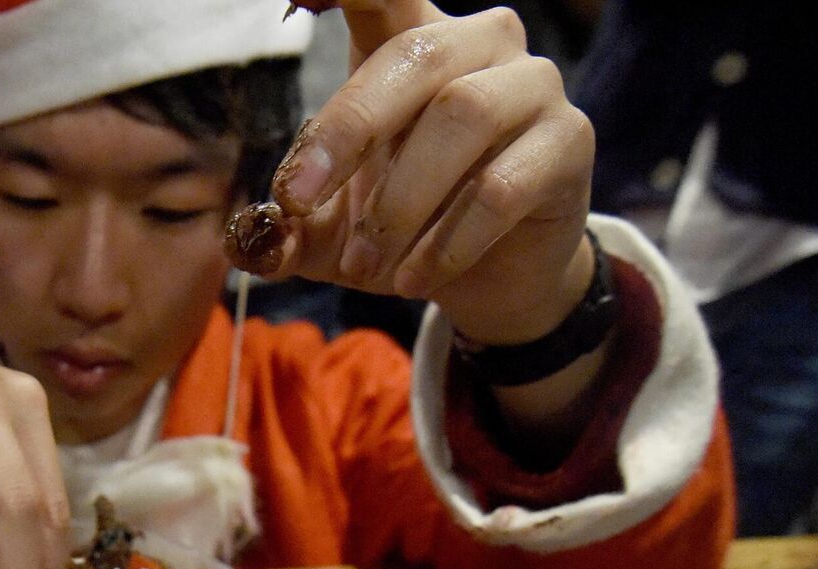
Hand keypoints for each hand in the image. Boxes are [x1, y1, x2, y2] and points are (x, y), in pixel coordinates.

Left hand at [229, 1, 594, 346]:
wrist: (492, 278)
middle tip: (296, 202)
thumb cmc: (407, 229)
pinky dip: (447, 241)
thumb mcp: (332, 234)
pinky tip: (415, 277)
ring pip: (462, 117)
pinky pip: (502, 186)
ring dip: (399, 202)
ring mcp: (532, 86)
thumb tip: (247, 242)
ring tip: (366, 265)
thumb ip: (290, 230)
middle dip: (346, 131)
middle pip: (414, 58)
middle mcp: (479, 43)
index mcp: (412, 41)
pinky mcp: (569, 142)